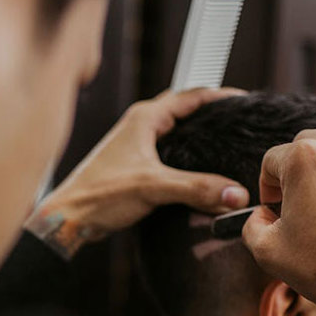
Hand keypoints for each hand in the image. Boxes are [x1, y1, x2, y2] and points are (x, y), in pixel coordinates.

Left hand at [26, 87, 249, 258]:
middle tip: (240, 124)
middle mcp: (140, 126)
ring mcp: (136, 145)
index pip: (191, 95)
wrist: (69, 219)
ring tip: (226, 145)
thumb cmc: (98, 195)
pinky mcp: (134, 166)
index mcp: (144, 118)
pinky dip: (186, 157)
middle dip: (212, 115)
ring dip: (198, 137)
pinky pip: (168, 153)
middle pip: (185, 111)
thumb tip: (235, 194)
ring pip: (176, 133)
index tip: (246, 103)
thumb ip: (196, 188)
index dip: (221, 97)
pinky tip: (200, 172)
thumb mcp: (153, 187)